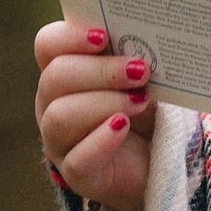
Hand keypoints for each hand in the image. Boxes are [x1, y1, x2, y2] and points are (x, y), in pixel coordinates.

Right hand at [35, 17, 154, 210]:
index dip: (69, 37)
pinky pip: (77, 158)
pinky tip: (122, 127)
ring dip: (104, 103)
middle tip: (139, 71)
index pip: (47, 45)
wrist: (163, 164)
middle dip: (100, 71)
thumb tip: (147, 37)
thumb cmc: (148, 114)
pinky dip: (100, 140)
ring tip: (141, 101)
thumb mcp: (143, 80)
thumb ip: (134, 57)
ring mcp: (60, 142)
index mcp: (65, 73)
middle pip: (56, 78)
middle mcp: (53, 104)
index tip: (103, 36)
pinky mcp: (78, 174)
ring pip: (60, 116)